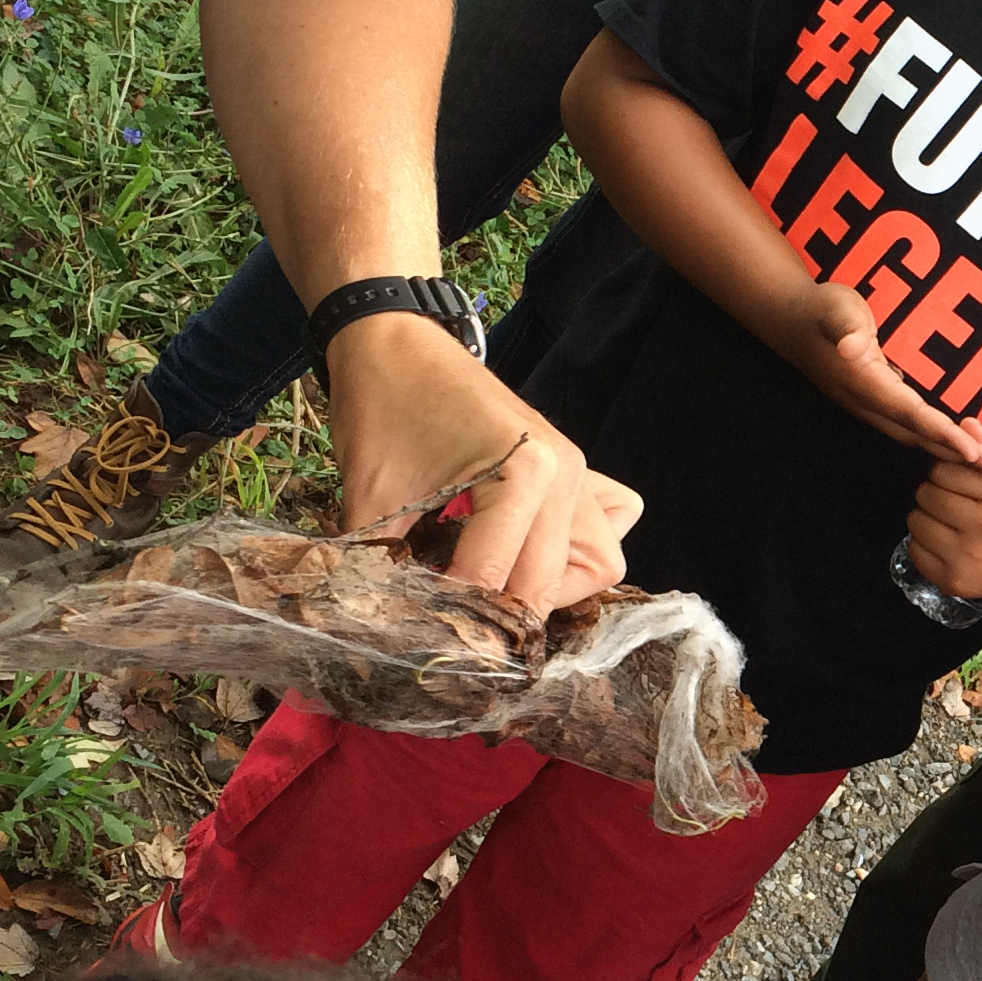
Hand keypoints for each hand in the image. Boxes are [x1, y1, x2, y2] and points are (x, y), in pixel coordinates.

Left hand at [326, 314, 641, 614]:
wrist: (395, 339)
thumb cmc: (382, 404)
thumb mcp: (370, 494)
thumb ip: (382, 565)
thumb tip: (379, 625)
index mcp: (523, 472)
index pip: (495, 578)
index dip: (453, 620)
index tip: (417, 641)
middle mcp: (564, 474)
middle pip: (550, 583)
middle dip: (501, 618)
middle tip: (451, 632)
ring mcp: (577, 469)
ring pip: (599, 563)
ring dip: (552, 590)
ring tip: (496, 597)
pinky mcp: (574, 467)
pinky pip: (610, 521)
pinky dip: (581, 551)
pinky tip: (532, 556)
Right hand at [770, 279, 980, 460]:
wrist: (793, 324)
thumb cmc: (822, 311)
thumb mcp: (835, 309)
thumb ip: (844, 327)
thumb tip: (851, 347)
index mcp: (866, 383)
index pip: (909, 412)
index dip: (940, 433)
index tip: (971, 451)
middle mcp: (870, 403)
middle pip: (919, 434)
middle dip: (958, 454)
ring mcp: (873, 407)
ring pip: (916, 435)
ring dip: (951, 452)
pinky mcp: (877, 403)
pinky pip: (912, 427)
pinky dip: (938, 439)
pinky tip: (961, 445)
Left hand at [904, 441, 981, 601]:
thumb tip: (965, 424)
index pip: (943, 468)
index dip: (949, 471)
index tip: (965, 482)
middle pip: (926, 493)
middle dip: (937, 492)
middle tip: (957, 501)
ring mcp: (966, 558)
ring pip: (916, 519)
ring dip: (928, 516)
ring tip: (951, 521)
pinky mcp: (951, 581)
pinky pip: (915, 549)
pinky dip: (926, 543)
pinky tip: (948, 543)